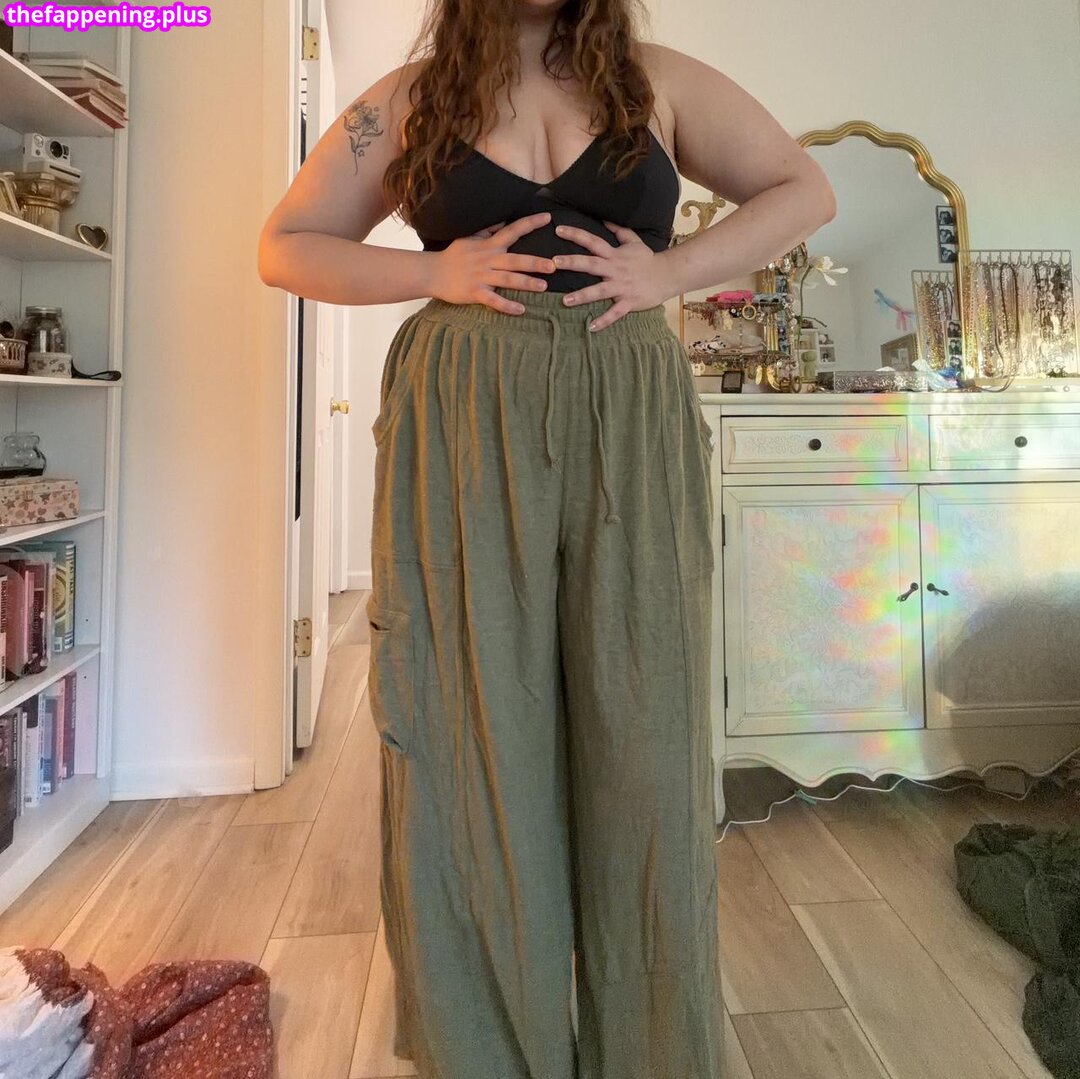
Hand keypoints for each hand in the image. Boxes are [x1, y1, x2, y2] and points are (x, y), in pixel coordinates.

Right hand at [429, 212, 557, 314]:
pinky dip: (507, 306)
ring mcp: (482, 277)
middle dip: (535, 262)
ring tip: (544, 287)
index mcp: (488, 245)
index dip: (530, 223)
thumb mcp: (469, 238)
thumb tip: (502, 220)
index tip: (548, 218)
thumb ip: (487, 230)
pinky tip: (521, 310)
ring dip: (526, 283)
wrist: (432, 272)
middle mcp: (488, 260)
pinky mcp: (475, 293)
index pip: (513, 231)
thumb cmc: (453, 256)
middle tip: (554, 265)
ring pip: (508, 280)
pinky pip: (494, 301)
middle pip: (516, 260)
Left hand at [551, 219, 672, 330]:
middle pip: (591, 264)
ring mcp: (622, 287)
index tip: (558, 229)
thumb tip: (604, 219)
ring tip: (565, 301)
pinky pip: (615, 313)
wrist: (667, 275)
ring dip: (582, 296)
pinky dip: (604, 321)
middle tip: (553, 263)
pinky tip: (591, 328)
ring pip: (599, 291)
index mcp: (614, 255)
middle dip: (572, 263)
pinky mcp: (629, 302)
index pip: (592, 241)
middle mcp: (615, 269)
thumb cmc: (647, 259)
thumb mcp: (633, 241)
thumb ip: (618, 230)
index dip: (576, 234)